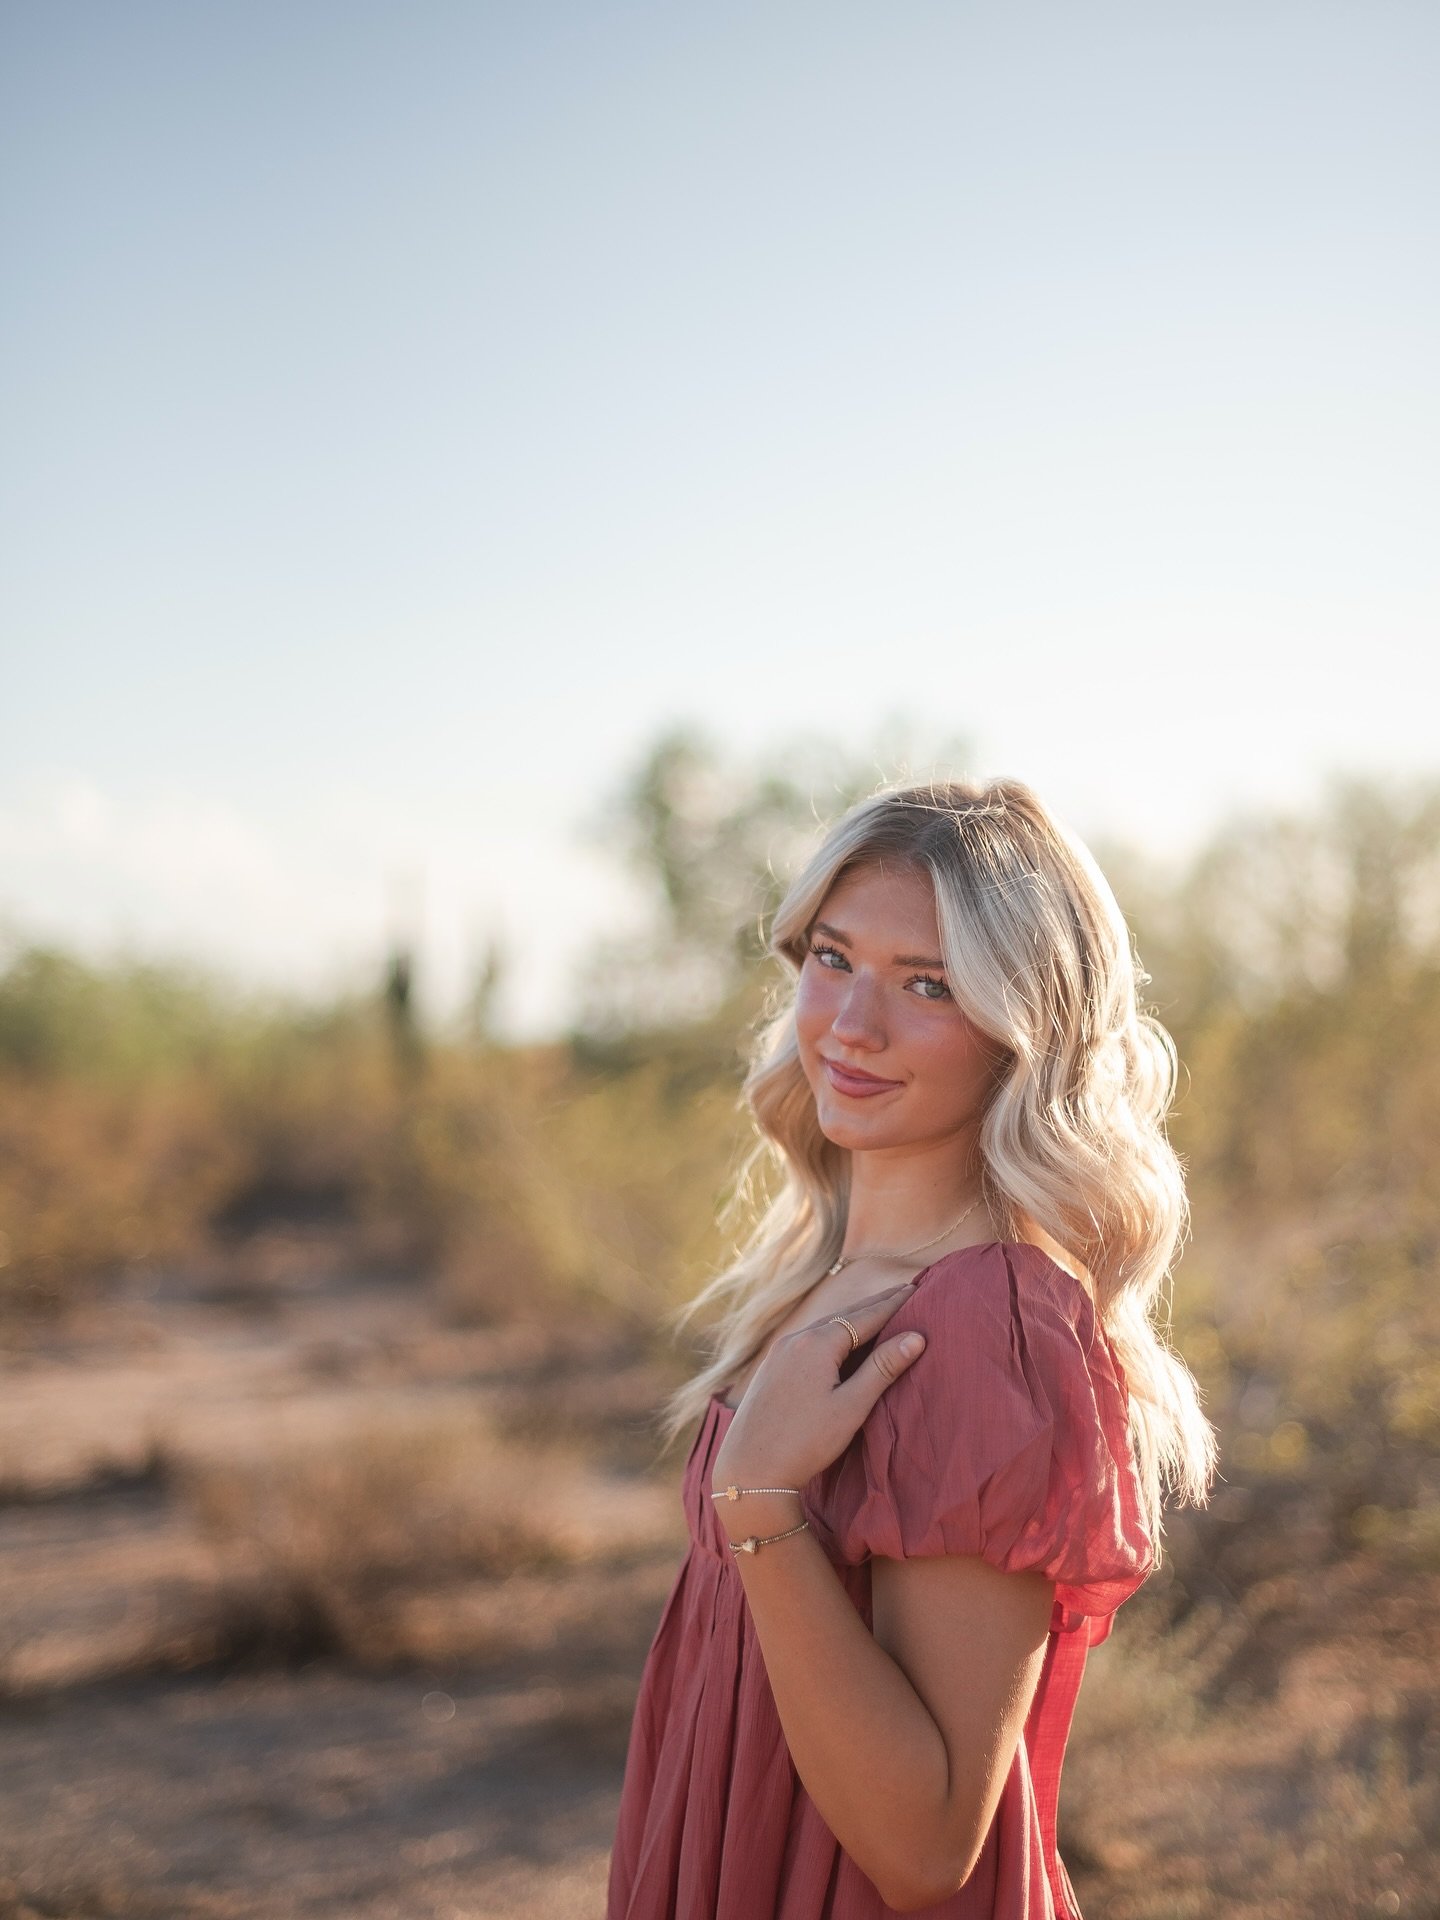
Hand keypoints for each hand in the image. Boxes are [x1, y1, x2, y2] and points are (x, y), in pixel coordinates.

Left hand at [711, 1282, 927, 1498]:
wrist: (749, 1470)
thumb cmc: (806, 1442)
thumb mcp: (851, 1406)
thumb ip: (882, 1368)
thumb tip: (916, 1337)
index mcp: (817, 1344)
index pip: (866, 1316)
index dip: (893, 1303)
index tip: (916, 1288)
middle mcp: (795, 1339)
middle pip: (844, 1316)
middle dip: (875, 1305)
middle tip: (903, 1292)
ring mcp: (779, 1353)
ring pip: (824, 1327)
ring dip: (852, 1319)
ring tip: (877, 1313)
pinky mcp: (770, 1368)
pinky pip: (808, 1340)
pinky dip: (832, 1334)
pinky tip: (839, 1341)